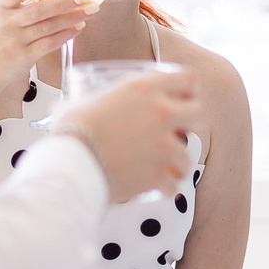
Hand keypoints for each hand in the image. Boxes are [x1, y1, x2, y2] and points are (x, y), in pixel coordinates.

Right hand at [0, 0, 91, 89]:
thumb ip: (18, 3)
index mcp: (1, 7)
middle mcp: (8, 23)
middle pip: (40, 9)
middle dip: (65, 2)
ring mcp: (16, 40)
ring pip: (48, 26)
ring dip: (71, 18)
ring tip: (90, 10)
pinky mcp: (24, 56)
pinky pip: (49, 44)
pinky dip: (65, 35)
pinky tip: (77, 28)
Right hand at [55, 71, 201, 202]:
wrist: (71, 162)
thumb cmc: (72, 130)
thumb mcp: (84, 102)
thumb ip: (93, 103)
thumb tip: (70, 106)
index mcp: (145, 88)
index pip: (187, 79)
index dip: (189, 89)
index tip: (184, 98)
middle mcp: (161, 113)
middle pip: (199, 113)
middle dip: (191, 124)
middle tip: (178, 132)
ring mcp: (164, 145)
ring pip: (188, 156)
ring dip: (178, 163)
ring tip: (166, 169)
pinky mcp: (159, 173)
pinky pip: (173, 185)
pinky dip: (165, 188)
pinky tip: (157, 188)